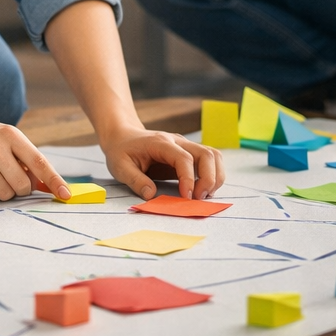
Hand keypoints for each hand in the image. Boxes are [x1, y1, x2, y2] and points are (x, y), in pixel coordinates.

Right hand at [0, 114, 69, 203]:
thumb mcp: (5, 137)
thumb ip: (25, 158)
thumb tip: (44, 185)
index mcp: (11, 135)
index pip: (38, 161)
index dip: (54, 180)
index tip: (66, 194)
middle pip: (23, 184)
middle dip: (22, 189)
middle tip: (13, 179)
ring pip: (6, 194)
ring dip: (5, 193)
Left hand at [101, 128, 223, 198]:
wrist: (123, 136)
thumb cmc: (121, 151)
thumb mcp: (120, 166)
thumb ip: (135, 180)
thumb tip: (151, 195)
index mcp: (161, 143)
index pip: (184, 158)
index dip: (189, 179)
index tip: (187, 197)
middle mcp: (178, 141)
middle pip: (207, 154)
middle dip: (209, 179)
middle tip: (199, 199)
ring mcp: (186, 145)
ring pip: (214, 156)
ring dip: (215, 177)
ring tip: (204, 195)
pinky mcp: (189, 153)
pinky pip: (210, 161)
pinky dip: (213, 175)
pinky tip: (203, 189)